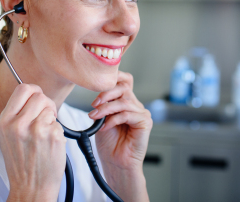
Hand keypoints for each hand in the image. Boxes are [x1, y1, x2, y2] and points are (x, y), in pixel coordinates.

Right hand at [0, 84, 66, 201]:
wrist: (30, 187)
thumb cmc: (20, 164)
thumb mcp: (7, 136)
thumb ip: (16, 115)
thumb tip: (31, 95)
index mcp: (5, 121)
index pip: (23, 89)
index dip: (34, 91)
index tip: (37, 97)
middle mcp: (19, 124)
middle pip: (40, 96)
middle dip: (46, 105)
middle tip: (44, 118)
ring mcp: (37, 130)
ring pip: (51, 109)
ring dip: (51, 119)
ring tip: (45, 134)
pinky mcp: (53, 136)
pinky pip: (59, 124)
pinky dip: (57, 132)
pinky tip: (50, 144)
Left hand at [90, 71, 151, 200]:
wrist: (115, 163)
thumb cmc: (109, 144)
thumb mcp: (102, 119)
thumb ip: (103, 105)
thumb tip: (98, 96)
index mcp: (126, 102)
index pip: (125, 81)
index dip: (116, 76)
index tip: (99, 80)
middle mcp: (135, 106)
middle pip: (124, 88)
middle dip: (106, 94)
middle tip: (94, 104)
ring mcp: (142, 113)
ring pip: (123, 102)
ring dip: (106, 109)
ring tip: (95, 117)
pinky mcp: (145, 123)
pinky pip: (127, 115)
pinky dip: (113, 119)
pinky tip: (105, 127)